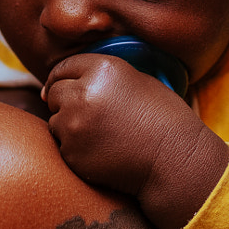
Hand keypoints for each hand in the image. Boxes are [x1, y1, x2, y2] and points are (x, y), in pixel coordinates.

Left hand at [42, 53, 228, 228]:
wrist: (175, 161)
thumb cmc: (164, 119)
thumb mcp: (138, 81)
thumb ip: (101, 76)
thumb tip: (67, 81)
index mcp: (102, 69)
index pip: (62, 67)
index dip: (60, 77)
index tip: (59, 86)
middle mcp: (83, 93)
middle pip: (53, 93)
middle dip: (63, 101)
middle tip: (87, 114)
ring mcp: (74, 124)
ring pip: (55, 120)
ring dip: (68, 125)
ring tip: (100, 134)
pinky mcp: (72, 152)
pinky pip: (62, 146)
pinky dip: (75, 148)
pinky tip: (101, 150)